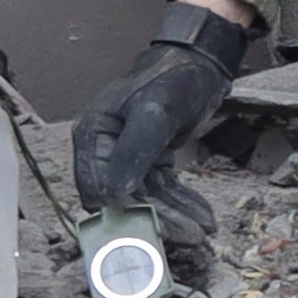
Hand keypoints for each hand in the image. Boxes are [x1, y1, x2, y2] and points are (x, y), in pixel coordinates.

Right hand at [67, 0, 252, 215]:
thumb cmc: (173, 79)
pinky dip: (182, 203)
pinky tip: (204, 216)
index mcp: (93, 135)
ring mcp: (126, 156)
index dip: (121, 213)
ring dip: (176, 215)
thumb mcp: (155, 113)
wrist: (199, 62)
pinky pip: (162, 189)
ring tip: (204, 230)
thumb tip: (113, 195)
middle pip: (124, 197)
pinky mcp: (149, 161)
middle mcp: (103, 149)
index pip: (98, 187)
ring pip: (147, 197)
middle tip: (189, 235)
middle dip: (157, 218)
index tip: (150, 233)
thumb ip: (134, 153)